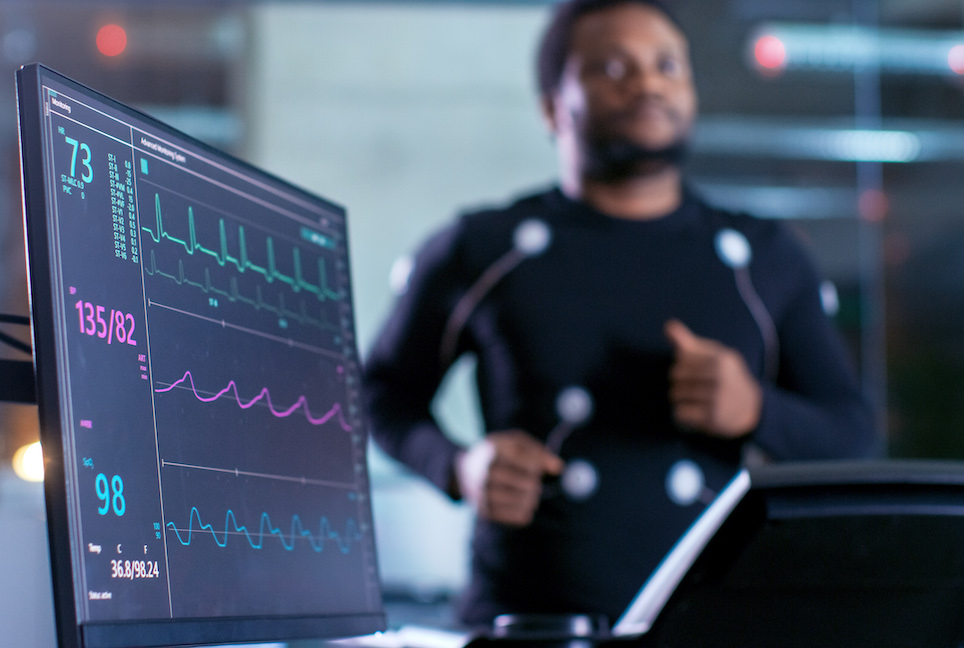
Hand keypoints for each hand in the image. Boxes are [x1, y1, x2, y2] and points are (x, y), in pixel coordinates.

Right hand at [454, 430, 563, 525]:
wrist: (463, 471)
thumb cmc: (498, 454)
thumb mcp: (515, 442)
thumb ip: (538, 451)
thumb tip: (558, 467)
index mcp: (495, 450)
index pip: (532, 463)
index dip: (540, 466)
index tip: (536, 467)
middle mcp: (486, 472)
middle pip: (530, 484)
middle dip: (535, 483)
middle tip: (531, 482)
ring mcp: (483, 493)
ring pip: (525, 502)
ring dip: (532, 498)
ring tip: (527, 493)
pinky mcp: (485, 511)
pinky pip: (518, 517)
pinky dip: (525, 511)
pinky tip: (522, 504)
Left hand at [665, 319, 761, 437]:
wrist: (750, 407)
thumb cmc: (724, 376)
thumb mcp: (713, 356)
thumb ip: (688, 342)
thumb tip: (668, 325)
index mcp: (721, 359)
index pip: (682, 358)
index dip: (681, 365)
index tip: (692, 371)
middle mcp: (720, 377)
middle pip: (676, 376)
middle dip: (678, 382)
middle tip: (689, 387)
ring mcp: (717, 398)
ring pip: (676, 394)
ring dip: (678, 398)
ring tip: (690, 399)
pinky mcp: (712, 417)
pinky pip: (679, 413)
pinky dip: (680, 414)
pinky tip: (692, 411)